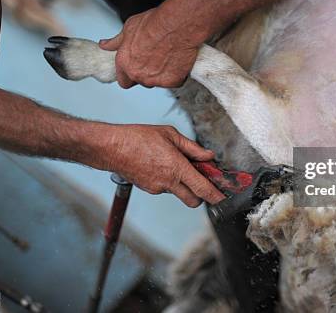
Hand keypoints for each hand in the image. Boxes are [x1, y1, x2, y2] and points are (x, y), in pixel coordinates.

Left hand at [100, 7, 201, 88]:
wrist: (176, 25)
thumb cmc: (154, 23)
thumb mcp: (129, 28)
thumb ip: (116, 42)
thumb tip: (105, 45)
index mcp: (124, 62)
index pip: (123, 80)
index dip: (129, 75)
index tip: (136, 68)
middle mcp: (138, 74)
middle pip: (141, 81)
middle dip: (147, 73)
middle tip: (155, 58)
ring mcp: (156, 80)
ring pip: (157, 83)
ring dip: (161, 74)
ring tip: (167, 56)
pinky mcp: (173, 81)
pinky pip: (174, 82)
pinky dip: (177, 74)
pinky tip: (178, 60)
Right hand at [103, 124, 224, 206]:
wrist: (111, 148)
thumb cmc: (139, 137)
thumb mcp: (170, 135)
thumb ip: (192, 148)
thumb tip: (209, 156)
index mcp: (177, 168)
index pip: (202, 189)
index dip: (216, 196)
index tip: (223, 197)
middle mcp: (168, 182)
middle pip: (193, 200)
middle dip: (202, 195)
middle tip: (202, 180)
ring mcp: (157, 188)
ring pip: (179, 192)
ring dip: (183, 184)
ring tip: (174, 163)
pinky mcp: (148, 189)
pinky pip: (165, 188)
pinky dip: (169, 181)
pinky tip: (161, 165)